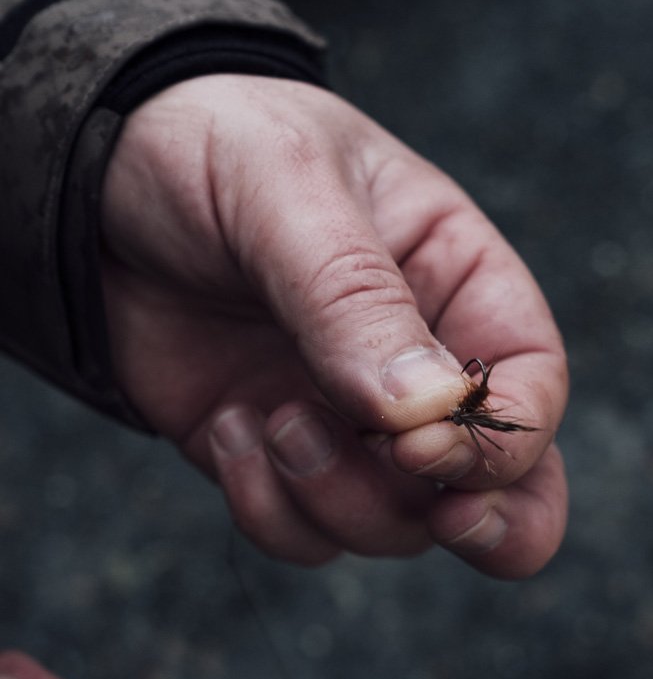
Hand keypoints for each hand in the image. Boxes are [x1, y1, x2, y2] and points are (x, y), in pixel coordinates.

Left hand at [101, 75, 567, 575]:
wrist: (95, 180)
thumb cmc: (212, 145)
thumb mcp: (288, 186)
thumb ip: (355, 297)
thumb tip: (421, 411)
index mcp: (456, 283)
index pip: (531, 385)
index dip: (503, 441)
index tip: (420, 447)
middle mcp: (413, 368)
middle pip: (492, 488)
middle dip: (475, 523)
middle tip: (427, 506)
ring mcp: (343, 422)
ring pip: (392, 527)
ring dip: (334, 500)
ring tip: (267, 416)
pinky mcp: (271, 458)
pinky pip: (300, 533)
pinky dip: (265, 509)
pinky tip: (225, 425)